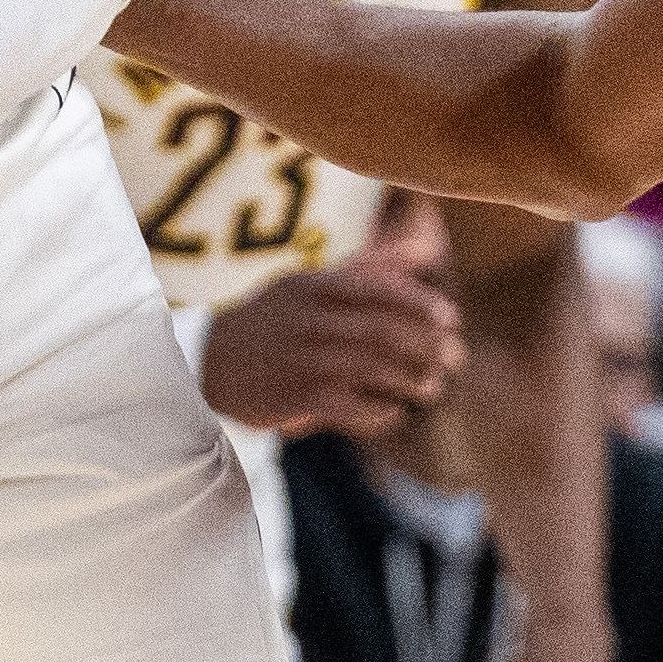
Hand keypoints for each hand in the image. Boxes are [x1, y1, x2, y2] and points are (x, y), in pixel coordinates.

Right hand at [196, 239, 462, 435]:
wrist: (207, 363)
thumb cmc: (273, 321)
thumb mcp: (310, 284)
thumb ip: (368, 268)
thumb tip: (424, 251)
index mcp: (313, 286)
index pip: (378, 288)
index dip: (421, 303)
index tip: (451, 319)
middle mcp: (308, 318)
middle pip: (382, 330)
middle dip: (427, 345)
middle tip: (455, 358)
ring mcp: (301, 358)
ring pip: (371, 367)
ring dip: (410, 379)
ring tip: (431, 387)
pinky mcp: (295, 396)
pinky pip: (351, 405)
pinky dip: (380, 410)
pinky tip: (394, 411)